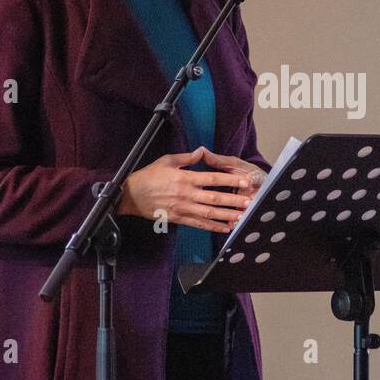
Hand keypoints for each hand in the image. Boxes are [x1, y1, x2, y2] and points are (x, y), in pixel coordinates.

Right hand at [118, 147, 255, 233]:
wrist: (130, 195)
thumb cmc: (148, 176)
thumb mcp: (166, 160)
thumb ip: (187, 157)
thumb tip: (202, 151)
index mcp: (185, 178)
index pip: (212, 178)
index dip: (229, 180)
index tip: (243, 181)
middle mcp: (186, 194)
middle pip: (214, 198)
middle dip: (233, 200)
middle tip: (248, 201)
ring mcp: (183, 208)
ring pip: (209, 213)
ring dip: (227, 216)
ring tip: (241, 217)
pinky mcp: (179, 219)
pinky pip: (199, 224)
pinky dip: (213, 227)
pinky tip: (225, 228)